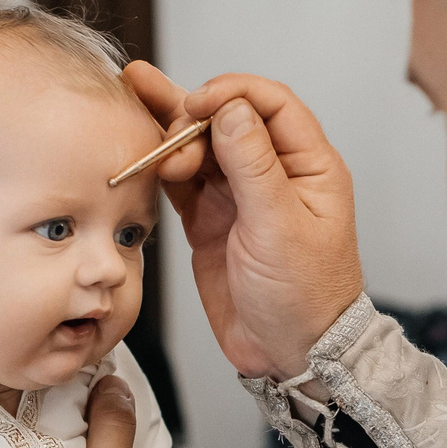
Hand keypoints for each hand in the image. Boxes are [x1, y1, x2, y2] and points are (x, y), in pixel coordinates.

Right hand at [123, 61, 366, 379]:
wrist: (289, 354)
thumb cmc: (305, 297)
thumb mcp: (280, 227)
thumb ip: (253, 165)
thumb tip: (230, 107)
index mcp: (308, 166)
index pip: (270, 104)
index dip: (231, 93)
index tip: (195, 104)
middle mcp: (274, 173)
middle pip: (227, 119)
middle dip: (190, 116)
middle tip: (167, 138)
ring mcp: (239, 196)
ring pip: (200, 147)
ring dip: (169, 137)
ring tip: (138, 126)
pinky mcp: (210, 220)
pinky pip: (181, 181)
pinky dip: (159, 168)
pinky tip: (139, 157)